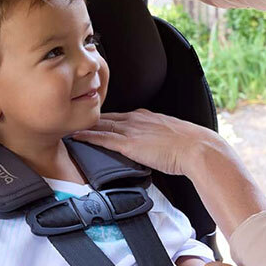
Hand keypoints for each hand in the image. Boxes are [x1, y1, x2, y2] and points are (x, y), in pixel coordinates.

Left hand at [71, 109, 222, 177]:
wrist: (197, 148)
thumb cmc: (191, 147)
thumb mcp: (172, 138)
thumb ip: (160, 140)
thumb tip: (159, 149)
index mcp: (147, 117)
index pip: (120, 116)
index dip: (105, 118)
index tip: (93, 119)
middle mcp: (137, 119)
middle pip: (107, 117)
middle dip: (90, 118)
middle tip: (72, 119)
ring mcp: (132, 130)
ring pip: (101, 125)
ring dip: (84, 126)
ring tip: (67, 126)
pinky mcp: (129, 144)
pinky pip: (103, 138)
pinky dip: (88, 136)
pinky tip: (75, 136)